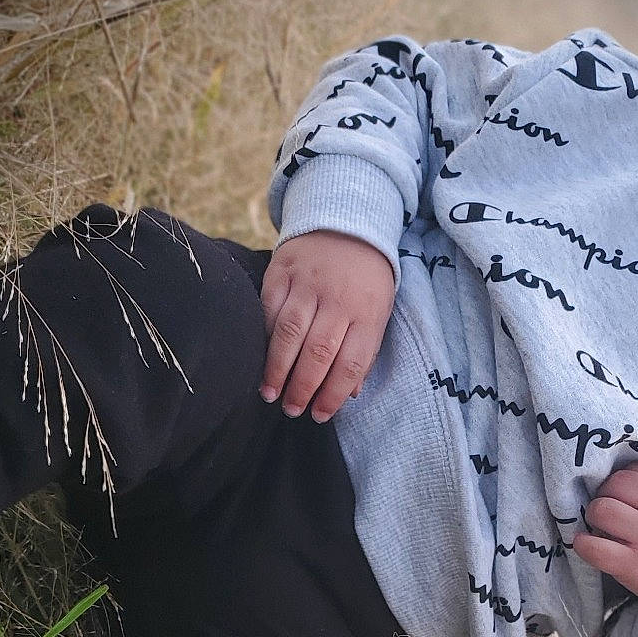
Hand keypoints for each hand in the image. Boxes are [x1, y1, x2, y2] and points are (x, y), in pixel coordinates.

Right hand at [259, 231, 394, 421]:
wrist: (345, 221)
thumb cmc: (364, 278)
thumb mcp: (378, 312)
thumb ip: (364, 352)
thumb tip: (350, 394)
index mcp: (367, 313)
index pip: (350, 363)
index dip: (333, 394)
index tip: (319, 415)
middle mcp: (337, 299)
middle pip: (318, 352)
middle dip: (302, 387)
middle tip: (291, 409)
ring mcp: (308, 284)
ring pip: (289, 333)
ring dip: (277, 369)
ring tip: (270, 393)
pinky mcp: (282, 271)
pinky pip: (269, 309)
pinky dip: (264, 337)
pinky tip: (259, 358)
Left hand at [571, 463, 637, 600]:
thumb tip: (623, 478)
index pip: (634, 470)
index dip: (622, 482)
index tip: (623, 496)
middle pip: (615, 484)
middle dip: (605, 495)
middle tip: (609, 511)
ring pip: (602, 509)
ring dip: (594, 516)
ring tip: (601, 528)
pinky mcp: (635, 566)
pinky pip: (595, 548)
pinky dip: (584, 544)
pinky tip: (586, 544)